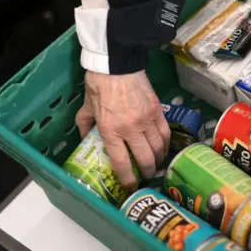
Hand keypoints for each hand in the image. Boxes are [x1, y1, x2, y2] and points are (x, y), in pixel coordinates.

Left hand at [75, 70, 170, 189]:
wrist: (117, 64)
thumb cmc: (98, 85)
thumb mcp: (85, 108)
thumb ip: (85, 126)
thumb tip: (86, 140)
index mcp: (110, 130)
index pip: (122, 163)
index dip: (128, 180)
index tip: (130, 187)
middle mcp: (130, 129)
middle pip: (145, 159)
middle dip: (146, 172)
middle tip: (145, 176)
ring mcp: (146, 120)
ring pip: (158, 148)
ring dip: (158, 160)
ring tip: (155, 165)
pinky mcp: (158, 111)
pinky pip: (165, 134)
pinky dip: (165, 145)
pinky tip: (163, 149)